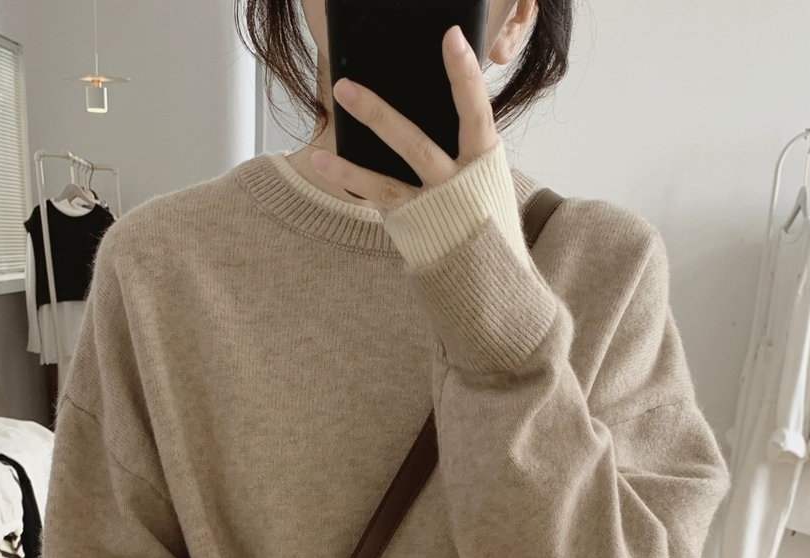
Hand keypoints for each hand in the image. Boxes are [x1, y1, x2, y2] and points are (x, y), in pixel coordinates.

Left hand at [311, 24, 497, 211]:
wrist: (487, 268)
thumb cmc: (482, 206)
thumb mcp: (485, 168)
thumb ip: (463, 137)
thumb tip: (427, 95)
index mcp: (484, 159)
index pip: (476, 110)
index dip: (464, 74)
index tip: (451, 37)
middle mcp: (457, 184)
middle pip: (418, 145)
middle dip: (380, 115)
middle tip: (346, 86)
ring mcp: (432, 206)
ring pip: (390, 176)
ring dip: (357, 147)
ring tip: (334, 106)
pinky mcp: (412, 223)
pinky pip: (376, 196)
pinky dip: (348, 178)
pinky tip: (322, 159)